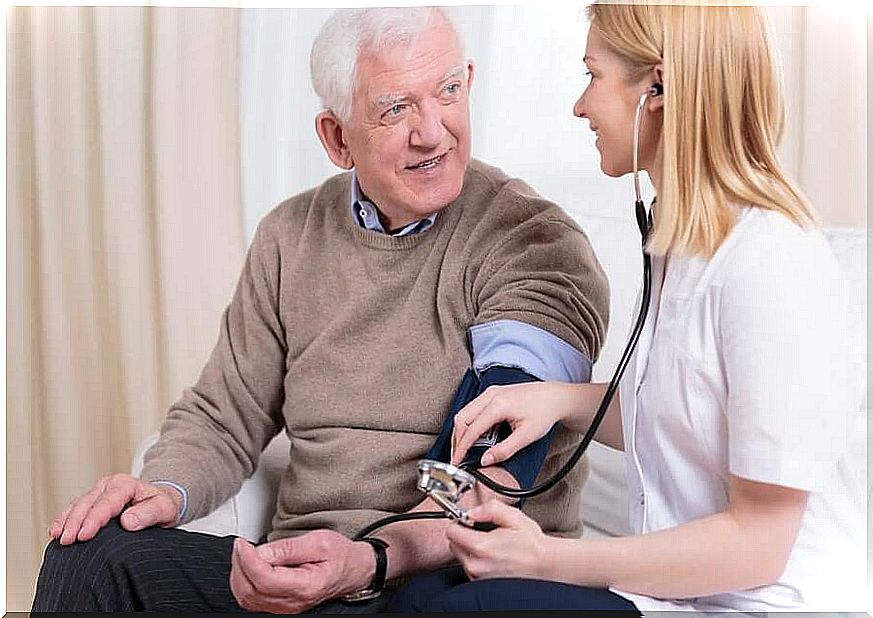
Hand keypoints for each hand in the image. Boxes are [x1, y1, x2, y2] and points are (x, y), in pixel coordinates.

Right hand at [48, 474, 182, 544]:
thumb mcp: (165, 509)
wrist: (160, 501)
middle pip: (88, 503)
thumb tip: (127, 521)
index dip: (94, 519)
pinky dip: (64, 519)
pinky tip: (56, 531)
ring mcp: (99, 491)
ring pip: (77, 505)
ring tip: (58, 537)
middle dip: (75, 522)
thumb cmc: (162, 506)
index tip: (84, 535)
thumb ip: (149, 514)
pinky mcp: (92, 500)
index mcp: (126, 484)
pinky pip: (74, 508)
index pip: (107, 502)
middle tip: (67, 541)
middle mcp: (110, 485)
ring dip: (66, 521)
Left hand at [230, 530, 375, 612]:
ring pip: (247, 598)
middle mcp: (293, 602)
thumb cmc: (339, 556)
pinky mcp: (279, 605)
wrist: (351, 570)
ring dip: (239, 574)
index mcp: (306, 586)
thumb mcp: (318, 541)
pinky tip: (248, 566)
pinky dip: (243, 582)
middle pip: (251, 591)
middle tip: (241, 545)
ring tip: (245, 553)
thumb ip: (288, 547)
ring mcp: (285, 607)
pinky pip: (251, 600)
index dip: (248, 560)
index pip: (265, 580)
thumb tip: (260, 551)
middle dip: (240, 565)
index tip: (242, 543)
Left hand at [446, 500, 549, 580]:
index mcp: (481, 546)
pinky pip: (469, 567)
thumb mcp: (514, 517)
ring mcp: (478, 576)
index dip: (459, 521)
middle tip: (479, 530)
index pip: (451, 531)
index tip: (467, 520)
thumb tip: (473, 511)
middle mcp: (476, 564)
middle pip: (453, 544)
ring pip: (460, 556)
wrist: (545, 564)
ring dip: (468, 547)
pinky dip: (476, 559)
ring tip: (489, 543)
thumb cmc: (532, 544)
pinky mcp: (482, 583)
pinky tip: (491, 554)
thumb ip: (490, 508)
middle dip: (463, 534)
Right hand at [452, 382, 579, 465]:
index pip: (471, 429)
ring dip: (462, 431)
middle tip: (457, 456)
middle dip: (457, 439)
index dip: (461, 448)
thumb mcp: (527, 436)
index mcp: (498, 405)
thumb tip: (485, 460)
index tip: (457, 461)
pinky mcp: (492, 393)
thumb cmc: (544, 412)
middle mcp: (491, 395)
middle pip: (462, 418)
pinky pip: (473, 408)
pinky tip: (476, 436)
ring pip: (465, 412)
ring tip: (465, 449)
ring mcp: (491, 392)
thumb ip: (504, 450)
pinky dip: (470, 423)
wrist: (555, 397)